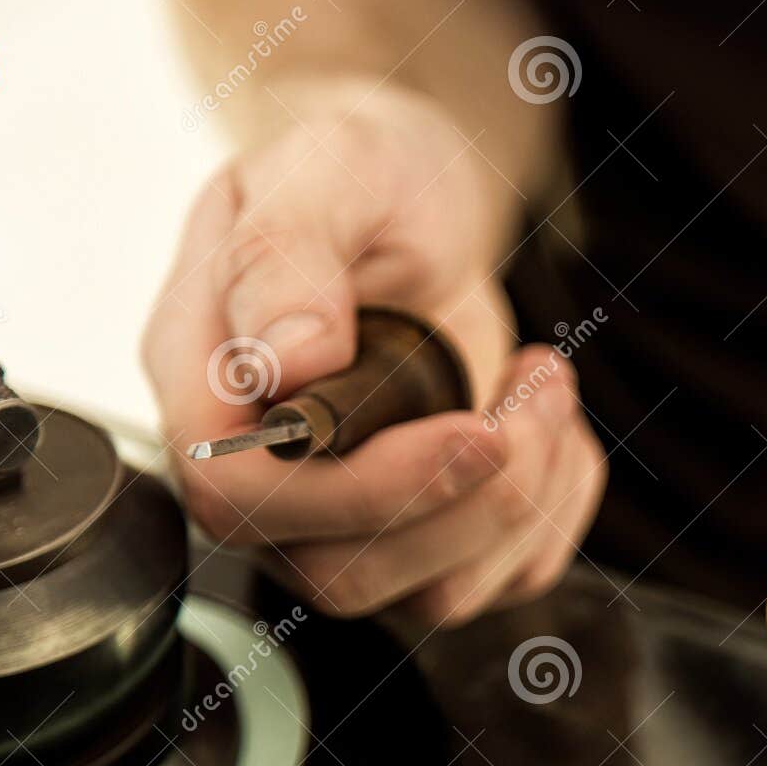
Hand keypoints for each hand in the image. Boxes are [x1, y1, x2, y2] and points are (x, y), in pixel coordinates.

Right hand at [143, 86, 603, 622]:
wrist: (417, 198)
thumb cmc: (356, 177)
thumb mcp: (322, 169)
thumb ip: (284, 256)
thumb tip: (286, 360)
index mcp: (208, 389)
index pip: (242, 498)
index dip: (364, 490)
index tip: (472, 429)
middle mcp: (270, 476)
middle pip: (343, 574)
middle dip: (468, 503)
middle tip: (532, 397)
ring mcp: (350, 517)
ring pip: (430, 596)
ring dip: (524, 504)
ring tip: (544, 384)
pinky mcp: (430, 529)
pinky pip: (503, 577)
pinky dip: (558, 507)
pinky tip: (548, 418)